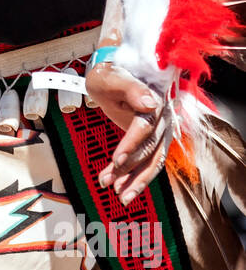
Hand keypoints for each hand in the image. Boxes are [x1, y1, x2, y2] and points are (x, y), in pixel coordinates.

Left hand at [86, 60, 171, 206]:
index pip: (144, 126)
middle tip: (108, 183)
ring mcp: (159, 129)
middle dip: (129, 167)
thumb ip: (130, 87)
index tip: (116, 160)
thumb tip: (150, 103)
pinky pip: (148, 161)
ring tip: (119, 195)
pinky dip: (136, 176)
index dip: (132, 144)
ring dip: (136, 180)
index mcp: (153, 97)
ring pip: (153, 159)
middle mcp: (162, 116)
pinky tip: (121, 188)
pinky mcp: (153, 139)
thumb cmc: (110, 73)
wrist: (115, 73)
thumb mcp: (112, 76)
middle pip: (150, 147)